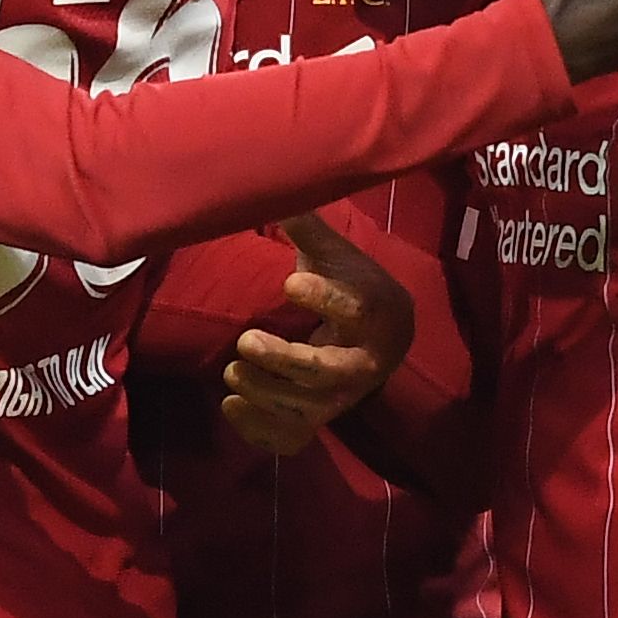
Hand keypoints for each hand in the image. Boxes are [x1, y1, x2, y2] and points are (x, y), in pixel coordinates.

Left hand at [221, 214, 414, 455]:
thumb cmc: (352, 285)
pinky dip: (261, 431)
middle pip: (327, 371)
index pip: (354, 308)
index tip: (288, 282)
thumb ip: (309, 228)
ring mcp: (342, 398)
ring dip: (266, 394)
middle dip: (286, 360)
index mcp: (374, 313)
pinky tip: (230, 406)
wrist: (387, 336)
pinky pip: (293, 437)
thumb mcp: (337, 255)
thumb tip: (279, 180)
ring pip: (307, 409)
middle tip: (245, 341)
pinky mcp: (321, 420)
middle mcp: (363, 362)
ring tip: (230, 372)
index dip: (324, 297)